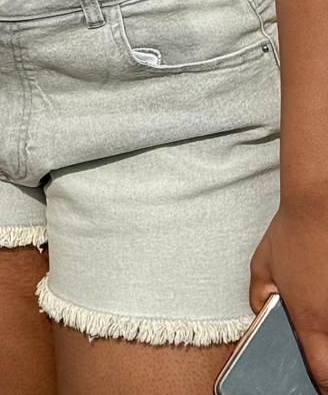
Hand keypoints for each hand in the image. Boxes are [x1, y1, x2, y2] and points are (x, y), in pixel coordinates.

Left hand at [251, 199, 327, 389]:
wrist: (318, 203)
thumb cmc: (293, 232)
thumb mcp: (262, 266)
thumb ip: (259, 298)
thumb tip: (261, 314)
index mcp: (311, 320)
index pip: (322, 372)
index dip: (321, 384)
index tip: (320, 385)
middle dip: (327, 350)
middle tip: (319, 332)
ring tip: (321, 294)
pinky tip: (326, 285)